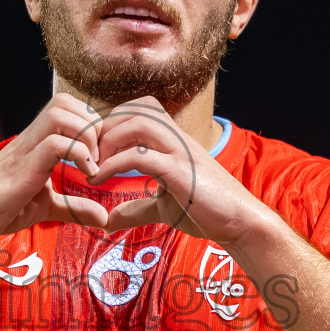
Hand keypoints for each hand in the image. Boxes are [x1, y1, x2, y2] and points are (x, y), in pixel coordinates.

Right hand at [0, 93, 109, 243]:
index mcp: (37, 141)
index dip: (91, 125)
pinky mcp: (24, 167)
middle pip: (64, 101)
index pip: (67, 107)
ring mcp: (26, 149)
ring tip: (91, 165)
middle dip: (91, 124)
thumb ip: (74, 207)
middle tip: (98, 157)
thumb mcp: (47, 206)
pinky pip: (55, 143)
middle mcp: (31, 138)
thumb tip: (103, 217)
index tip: (100, 156)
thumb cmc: (0, 208)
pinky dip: (79, 155)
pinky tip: (85, 176)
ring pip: (60, 113)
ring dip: (85, 135)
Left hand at [86, 97, 278, 245]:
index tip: (96, 150)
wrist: (240, 221)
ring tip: (94, 165)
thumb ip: (135, 208)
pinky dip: (113, 165)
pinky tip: (100, 180)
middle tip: (88, 156)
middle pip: (135, 108)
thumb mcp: (162, 207)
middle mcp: (177, 139)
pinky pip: (140, 156)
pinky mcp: (179, 170)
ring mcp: (180, 151)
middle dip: (105, 128)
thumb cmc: (207, 211)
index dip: (112, 122)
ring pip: (138, 123)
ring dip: (108, 140)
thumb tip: (108, 221)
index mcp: (173, 140)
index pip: (140, 108)